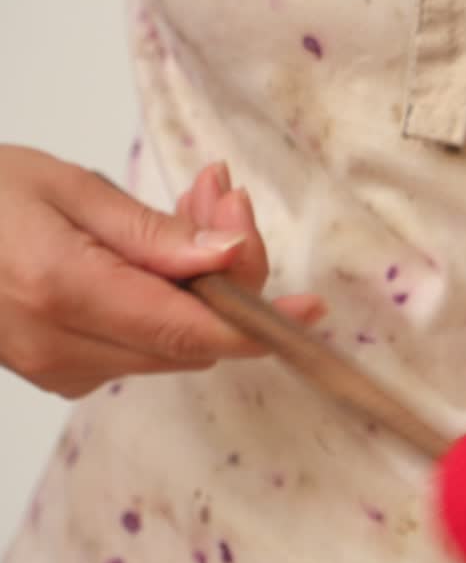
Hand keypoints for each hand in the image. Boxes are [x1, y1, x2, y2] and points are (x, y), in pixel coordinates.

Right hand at [0, 146, 324, 397]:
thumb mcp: (65, 188)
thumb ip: (152, 233)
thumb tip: (228, 260)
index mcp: (62, 292)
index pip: (192, 331)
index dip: (261, 323)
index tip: (311, 309)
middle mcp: (61, 347)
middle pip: (194, 339)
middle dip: (230, 275)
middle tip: (224, 196)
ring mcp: (58, 370)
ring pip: (175, 344)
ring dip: (202, 285)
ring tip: (194, 206)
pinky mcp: (60, 374)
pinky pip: (145, 346)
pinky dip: (170, 302)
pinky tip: (159, 249)